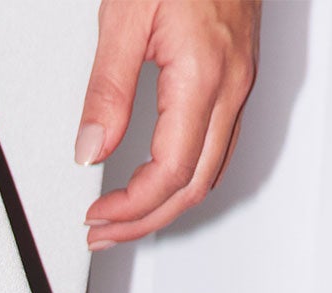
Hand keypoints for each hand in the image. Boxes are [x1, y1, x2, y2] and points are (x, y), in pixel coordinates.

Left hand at [77, 0, 260, 246]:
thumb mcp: (125, 15)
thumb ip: (107, 89)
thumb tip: (90, 149)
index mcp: (204, 75)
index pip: (169, 173)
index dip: (131, 208)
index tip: (96, 215)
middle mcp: (231, 86)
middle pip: (194, 187)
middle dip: (145, 221)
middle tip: (103, 232)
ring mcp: (241, 83)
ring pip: (211, 173)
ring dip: (167, 206)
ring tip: (125, 218)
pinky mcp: (239, 76)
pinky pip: (218, 147)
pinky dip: (187, 178)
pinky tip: (159, 182)